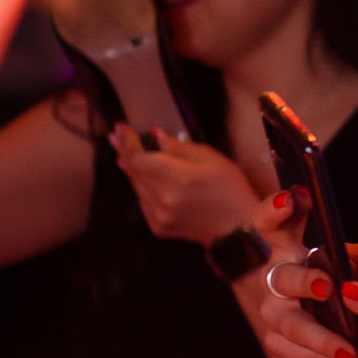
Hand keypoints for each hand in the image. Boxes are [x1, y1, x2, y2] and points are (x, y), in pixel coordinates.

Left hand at [111, 125, 258, 246]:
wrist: (240, 229)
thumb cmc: (231, 189)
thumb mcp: (211, 159)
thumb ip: (179, 148)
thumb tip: (155, 136)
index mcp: (177, 179)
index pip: (139, 157)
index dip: (127, 141)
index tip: (121, 128)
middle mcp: (162, 199)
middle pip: (133, 171)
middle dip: (125, 151)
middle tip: (117, 136)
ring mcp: (158, 215)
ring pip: (136, 185)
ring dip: (131, 168)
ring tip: (125, 152)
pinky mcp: (158, 226)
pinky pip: (143, 201)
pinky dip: (142, 186)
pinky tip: (144, 177)